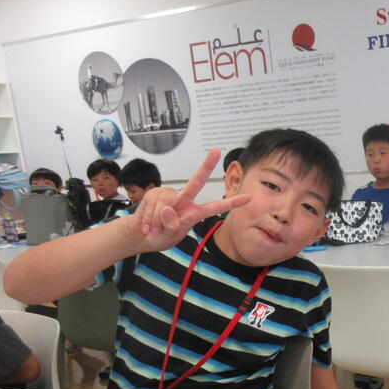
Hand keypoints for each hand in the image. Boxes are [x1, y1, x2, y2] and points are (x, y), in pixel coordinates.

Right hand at [125, 149, 249, 252]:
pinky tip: (146, 226)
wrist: (140, 236)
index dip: (232, 203)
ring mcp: (169, 195)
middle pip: (197, 181)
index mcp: (195, 213)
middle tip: (216, 151)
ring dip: (156, 222)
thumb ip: (172, 226)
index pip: (216, 207)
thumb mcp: (169, 237)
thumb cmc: (159, 236)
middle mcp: (184, 200)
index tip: (248, 197)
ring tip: (153, 230)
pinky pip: (152, 207)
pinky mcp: (154, 193)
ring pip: (165, 207)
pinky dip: (147, 220)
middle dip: (206, 166)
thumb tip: (168, 209)